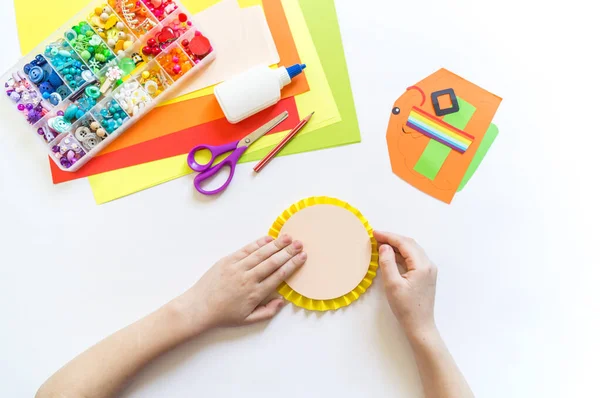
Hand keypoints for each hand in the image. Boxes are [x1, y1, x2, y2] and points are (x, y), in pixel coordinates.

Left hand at [175, 234, 305, 332]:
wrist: (199, 307)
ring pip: (261, 253)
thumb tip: (282, 300)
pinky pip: (246, 250)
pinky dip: (258, 243)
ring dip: (276, 244)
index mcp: (255, 293)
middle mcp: (248, 278)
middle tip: (300, 243)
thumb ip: (267, 311)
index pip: (279, 275)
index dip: (292, 264)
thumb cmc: (224, 315)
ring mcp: (237, 268)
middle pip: (273, 262)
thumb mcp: (248, 320)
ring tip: (288, 237)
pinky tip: (268, 239)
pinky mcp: (227, 261)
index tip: (302, 257)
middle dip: (288, 252)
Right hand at [374, 231, 437, 337]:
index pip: (404, 243)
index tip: (374, 233)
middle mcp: (428, 264)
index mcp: (422, 265)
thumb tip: (384, 247)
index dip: (388, 236)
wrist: (420, 325)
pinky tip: (390, 255)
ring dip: (397, 245)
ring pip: (412, 250)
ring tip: (380, 244)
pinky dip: (401, 254)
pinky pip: (413, 258)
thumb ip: (387, 263)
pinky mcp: (426, 275)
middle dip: (392, 238)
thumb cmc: (405, 307)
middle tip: (375, 237)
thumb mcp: (392, 285)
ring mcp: (429, 270)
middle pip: (409, 244)